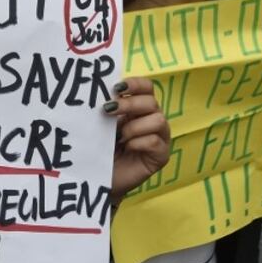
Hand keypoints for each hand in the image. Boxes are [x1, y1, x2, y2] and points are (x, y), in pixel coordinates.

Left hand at [105, 77, 170, 199]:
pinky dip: (138, 142)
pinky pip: (155, 142)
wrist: (100, 178)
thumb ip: (108, 109)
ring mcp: (160, 138)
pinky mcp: (161, 156)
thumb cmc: (101, 149)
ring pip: (158, 120)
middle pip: (151, 101)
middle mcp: (153, 119)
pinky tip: (127, 148)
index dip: (135, 84)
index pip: (146, 87)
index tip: (116, 88)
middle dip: (129, 104)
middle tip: (108, 110)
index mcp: (139, 108)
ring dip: (134, 127)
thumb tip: (103, 92)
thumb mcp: (103, 125)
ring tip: (120, 138)